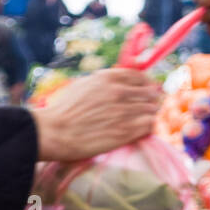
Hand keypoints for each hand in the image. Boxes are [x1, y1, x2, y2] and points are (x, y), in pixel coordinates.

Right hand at [32, 68, 162, 161]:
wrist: (56, 131)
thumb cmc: (65, 109)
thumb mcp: (84, 85)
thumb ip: (104, 82)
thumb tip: (118, 83)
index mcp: (109, 78)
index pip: (139, 76)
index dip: (147, 83)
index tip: (149, 88)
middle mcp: (119, 93)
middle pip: (149, 93)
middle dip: (152, 98)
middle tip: (153, 104)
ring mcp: (123, 113)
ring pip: (151, 110)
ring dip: (151, 113)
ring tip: (148, 117)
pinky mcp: (125, 132)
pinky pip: (148, 126)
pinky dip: (148, 126)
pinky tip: (144, 129)